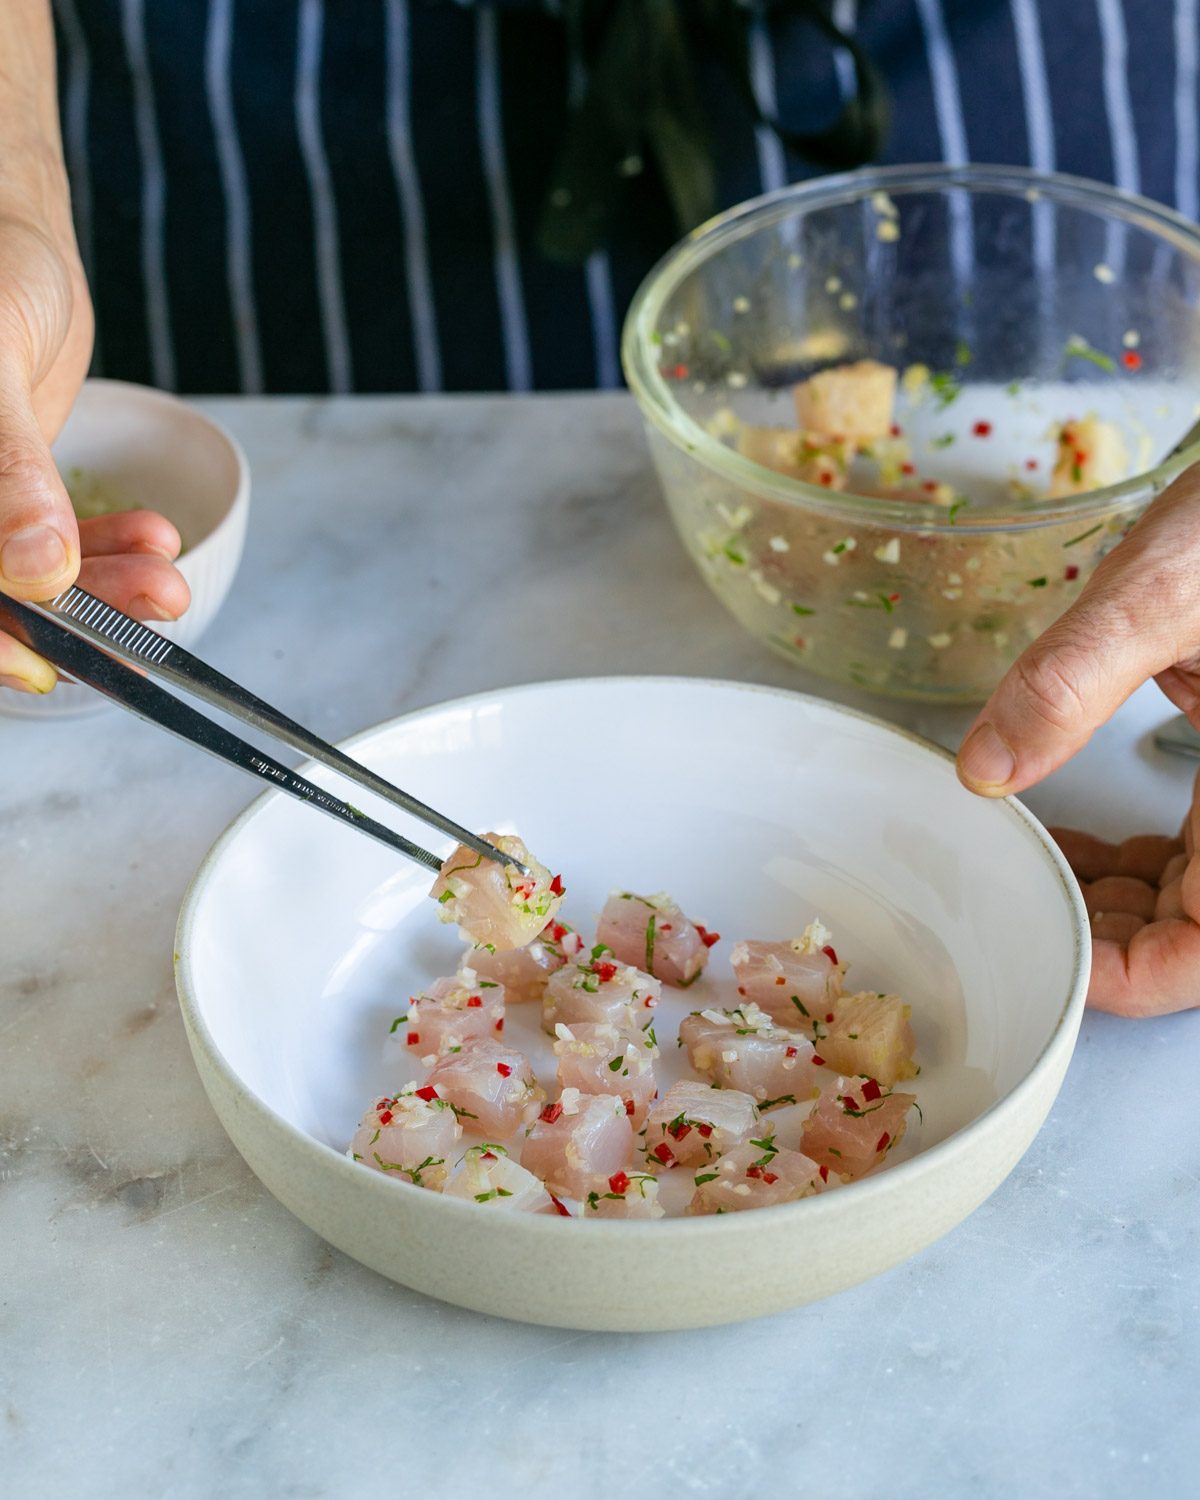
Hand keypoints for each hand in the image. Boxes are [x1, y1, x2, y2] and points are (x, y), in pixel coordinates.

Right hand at [0, 214, 188, 693]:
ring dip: (103, 584)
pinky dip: (105, 549)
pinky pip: (51, 545)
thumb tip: (37, 567)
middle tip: (153, 601)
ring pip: (26, 577)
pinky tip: (153, 540)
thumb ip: (6, 468)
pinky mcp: (9, 498)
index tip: (46, 665)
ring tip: (168, 577)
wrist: (14, 231)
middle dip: (69, 613)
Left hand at [954, 464, 1199, 1014]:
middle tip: (1019, 907)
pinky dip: (1146, 864)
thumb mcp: (1164, 590)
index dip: (1135, 978)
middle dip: (1112, 939)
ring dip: (1123, 905)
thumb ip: (1071, 680)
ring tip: (1035, 875)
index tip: (1048, 956)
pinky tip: (1082, 843)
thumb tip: (984, 768)